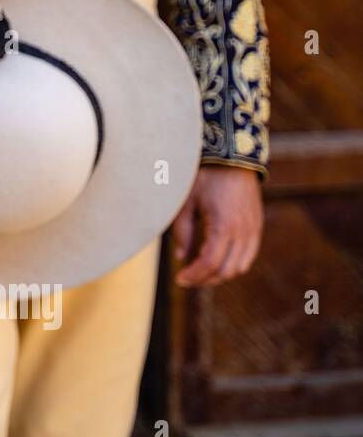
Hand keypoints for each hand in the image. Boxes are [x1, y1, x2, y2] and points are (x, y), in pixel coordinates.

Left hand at [171, 165, 263, 287]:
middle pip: (226, 270)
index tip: (179, 279)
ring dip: (219, 274)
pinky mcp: (257, 226)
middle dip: (205, 279)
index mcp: (223, 226)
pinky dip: (233, 264)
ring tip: (199, 272)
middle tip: (186, 278)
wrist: (233, 157)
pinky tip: (216, 261)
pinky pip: (248, 255)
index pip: (210, 263)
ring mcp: (253, 230)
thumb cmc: (204, 177)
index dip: (194, 276)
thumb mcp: (186, 202)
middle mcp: (243, 231)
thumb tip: (182, 258)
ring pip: (240, 266)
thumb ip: (182, 232)